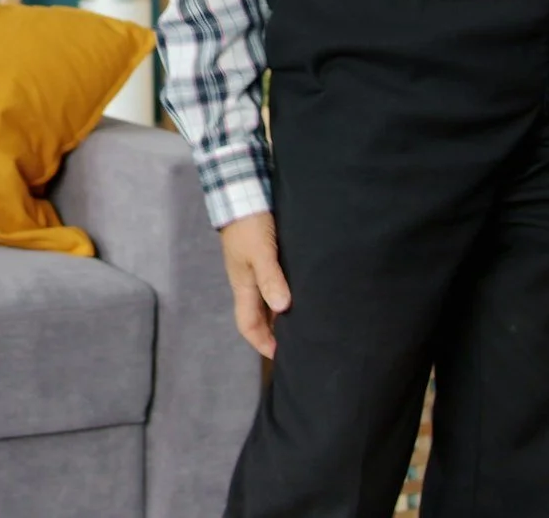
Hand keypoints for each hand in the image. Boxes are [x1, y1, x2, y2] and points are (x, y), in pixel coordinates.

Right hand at [220, 211, 292, 359]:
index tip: (282, 357)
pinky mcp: (265, 255)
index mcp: (243, 284)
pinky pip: (275, 283)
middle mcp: (248, 280)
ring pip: (268, 300)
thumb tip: (283, 308)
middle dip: (275, 333)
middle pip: (259, 316)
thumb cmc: (249, 222)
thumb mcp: (260, 251)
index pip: (248, 325)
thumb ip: (271, 278)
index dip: (262, 344)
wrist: (242, 190)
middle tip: (300, 344)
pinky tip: (302, 293)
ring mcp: (255, 268)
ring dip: (282, 313)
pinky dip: (286, 293)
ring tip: (306, 323)